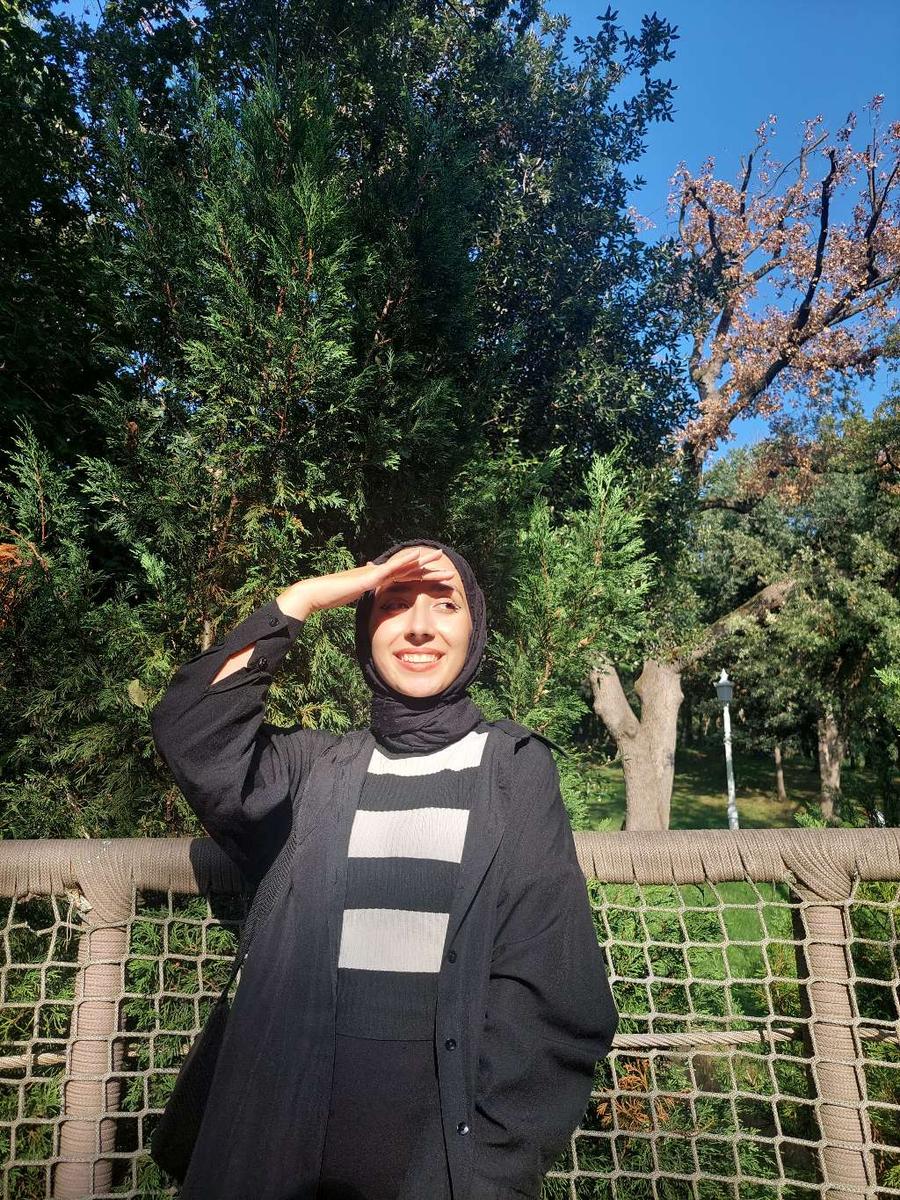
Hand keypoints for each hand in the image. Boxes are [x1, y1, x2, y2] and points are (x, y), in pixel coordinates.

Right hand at [276, 547, 454, 620]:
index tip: (435, 574)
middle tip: (445, 561)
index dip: (420, 575)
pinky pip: (391, 568)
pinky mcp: (370, 577)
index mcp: (377, 579)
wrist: (317, 593)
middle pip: (408, 568)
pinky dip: (405, 562)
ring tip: (438, 556)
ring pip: (404, 565)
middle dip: (427, 566)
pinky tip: (418, 558)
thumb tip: (368, 585)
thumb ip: (363, 590)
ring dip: (422, 560)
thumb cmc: (332, 596)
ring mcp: (374, 573)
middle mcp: (378, 572)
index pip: (403, 576)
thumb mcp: (353, 595)